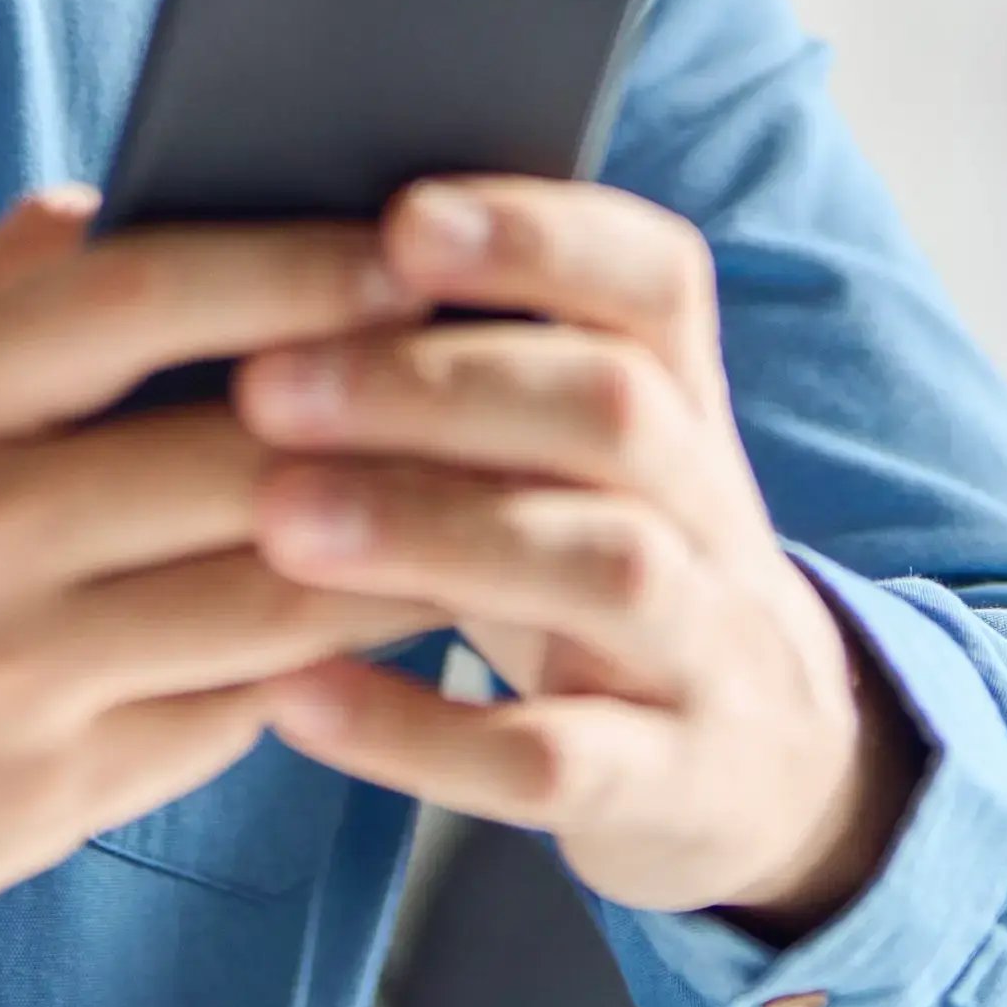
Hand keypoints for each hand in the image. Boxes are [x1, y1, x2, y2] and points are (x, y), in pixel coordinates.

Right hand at [0, 189, 451, 937]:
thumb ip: (7, 290)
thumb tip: (159, 188)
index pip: (139, 297)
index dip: (295, 264)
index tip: (416, 246)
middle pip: (234, 451)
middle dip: (394, 409)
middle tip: (513, 368)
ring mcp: (7, 667)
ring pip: (265, 592)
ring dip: (405, 543)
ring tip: (505, 489)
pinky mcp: (54, 783)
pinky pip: (242, 707)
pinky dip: (337, 656)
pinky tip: (411, 610)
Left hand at [233, 178, 920, 931]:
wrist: (758, 769)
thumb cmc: (579, 567)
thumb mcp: (562, 462)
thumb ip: (461, 366)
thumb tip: (248, 258)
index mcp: (682, 404)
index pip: (656, 281)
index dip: (542, 240)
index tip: (402, 220)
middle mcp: (710, 513)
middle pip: (616, 414)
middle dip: (440, 387)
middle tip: (267, 386)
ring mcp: (702, 653)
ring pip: (604, 569)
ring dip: (435, 534)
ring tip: (277, 520)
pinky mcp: (665, 786)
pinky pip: (553, 761)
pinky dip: (419, 730)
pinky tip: (293, 695)